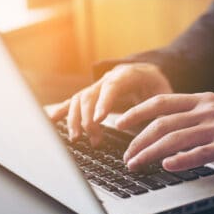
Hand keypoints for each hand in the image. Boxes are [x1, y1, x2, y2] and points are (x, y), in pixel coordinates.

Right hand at [45, 63, 172, 144]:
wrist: (148, 73)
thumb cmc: (157, 85)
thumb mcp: (164, 94)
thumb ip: (158, 107)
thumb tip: (155, 126)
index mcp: (127, 74)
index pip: (112, 86)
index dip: (103, 102)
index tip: (99, 119)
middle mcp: (107, 78)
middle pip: (90, 95)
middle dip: (88, 118)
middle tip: (94, 139)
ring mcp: (96, 86)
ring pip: (78, 100)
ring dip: (75, 120)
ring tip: (77, 139)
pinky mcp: (90, 96)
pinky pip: (72, 102)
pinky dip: (60, 111)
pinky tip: (50, 120)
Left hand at [115, 92, 213, 170]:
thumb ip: (197, 114)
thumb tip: (171, 126)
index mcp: (203, 100)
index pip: (161, 102)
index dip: (137, 112)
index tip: (120, 122)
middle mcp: (207, 111)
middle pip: (162, 124)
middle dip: (138, 140)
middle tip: (126, 155)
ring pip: (174, 139)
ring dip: (150, 153)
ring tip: (135, 164)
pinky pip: (200, 153)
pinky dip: (180, 160)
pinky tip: (167, 166)